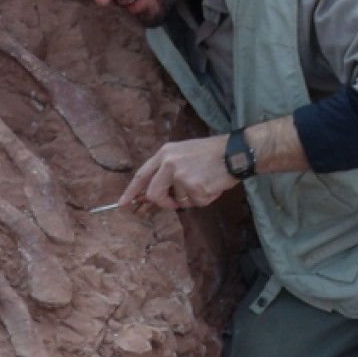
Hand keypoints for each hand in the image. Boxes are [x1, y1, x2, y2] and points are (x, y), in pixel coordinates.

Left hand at [119, 134, 237, 210]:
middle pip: (154, 195)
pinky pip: (195, 203)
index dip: (132, 190)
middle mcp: (169, 163)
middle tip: (176, 203)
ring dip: (192, 198)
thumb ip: (167, 170)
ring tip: (205, 183)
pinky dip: (205, 199)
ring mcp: (181, 175)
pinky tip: (213, 185)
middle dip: (164, 203)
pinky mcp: (194, 187)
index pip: (142, 174)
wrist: (234, 152)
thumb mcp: (183, 153)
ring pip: (178, 201)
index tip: (124, 203)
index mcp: (165, 153)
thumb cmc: (210, 154)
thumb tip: (154, 194)